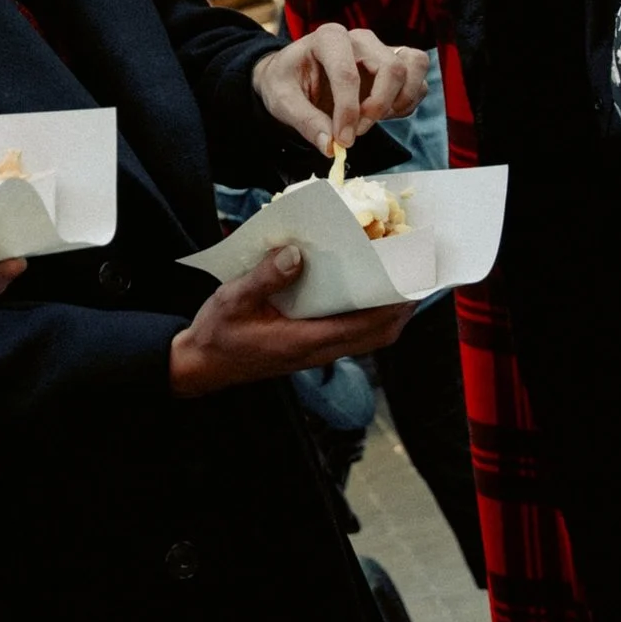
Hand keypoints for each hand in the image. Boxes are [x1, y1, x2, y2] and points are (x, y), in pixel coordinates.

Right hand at [170, 247, 412, 396]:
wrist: (201, 366)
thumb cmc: (217, 334)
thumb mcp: (233, 300)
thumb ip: (265, 278)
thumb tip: (297, 255)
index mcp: (304, 341)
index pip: (364, 327)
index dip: (393, 306)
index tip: (412, 280)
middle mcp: (318, 351)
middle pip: (378, 336)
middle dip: (403, 309)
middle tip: (418, 276)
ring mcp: (317, 353)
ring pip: (369, 339)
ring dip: (390, 315)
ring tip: (401, 282)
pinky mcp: (311, 350)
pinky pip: (353, 336)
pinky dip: (370, 318)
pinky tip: (366, 293)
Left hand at [254, 24, 428, 156]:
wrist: (291, 76)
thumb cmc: (285, 82)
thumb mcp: (281, 100)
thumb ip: (305, 122)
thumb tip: (330, 146)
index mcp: (328, 37)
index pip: (348, 74)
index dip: (348, 112)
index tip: (342, 140)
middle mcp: (360, 39)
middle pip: (392, 68)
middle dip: (377, 107)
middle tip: (355, 133)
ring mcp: (381, 49)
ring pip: (414, 67)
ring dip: (399, 102)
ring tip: (371, 120)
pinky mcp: (394, 65)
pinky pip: (418, 82)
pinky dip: (406, 104)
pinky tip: (381, 115)